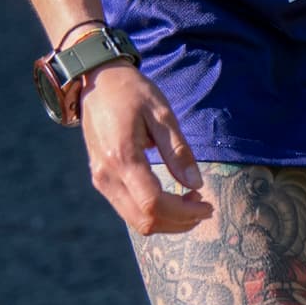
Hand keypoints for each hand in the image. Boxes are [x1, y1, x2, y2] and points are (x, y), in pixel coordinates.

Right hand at [79, 65, 210, 236]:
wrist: (97, 83)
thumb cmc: (132, 93)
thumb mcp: (162, 114)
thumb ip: (178, 150)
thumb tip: (196, 183)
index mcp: (122, 158)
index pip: (153, 203)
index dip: (184, 212)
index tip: (208, 205)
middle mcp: (106, 176)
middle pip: (144, 219)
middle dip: (179, 222)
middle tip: (205, 207)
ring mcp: (101, 180)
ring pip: (135, 220)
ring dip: (167, 220)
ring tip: (193, 202)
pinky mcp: (102, 180)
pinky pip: (128, 209)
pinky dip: (153, 212)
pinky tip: (174, 198)